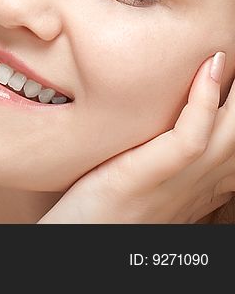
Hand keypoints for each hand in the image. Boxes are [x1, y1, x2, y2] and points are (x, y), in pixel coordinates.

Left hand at [39, 52, 234, 222]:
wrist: (78, 247)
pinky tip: (208, 69)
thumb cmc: (102, 212)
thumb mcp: (143, 181)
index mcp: (202, 185)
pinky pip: (191, 139)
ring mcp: (179, 182)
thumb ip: (161, 154)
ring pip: (231, 133)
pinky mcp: (150, 177)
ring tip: (231, 51)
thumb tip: (166, 116)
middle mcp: (200, 184)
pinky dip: (204, 101)